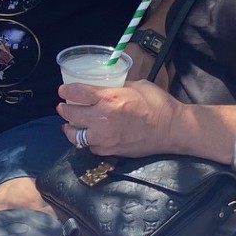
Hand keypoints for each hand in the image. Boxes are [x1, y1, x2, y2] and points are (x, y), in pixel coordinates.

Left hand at [55, 79, 179, 155]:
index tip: (63, 90)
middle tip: (63, 106)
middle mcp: (102, 119)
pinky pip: (90, 147)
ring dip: (70, 129)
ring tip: (69, 125)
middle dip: (64, 109)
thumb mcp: (137, 85)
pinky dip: (88, 141)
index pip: (76, 93)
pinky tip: (89, 136)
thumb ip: (117, 86)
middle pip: (71, 114)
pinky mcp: (110, 151)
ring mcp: (105, 137)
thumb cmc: (158, 104)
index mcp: (108, 99)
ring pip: (76, 135)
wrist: (172, 130)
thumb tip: (107, 85)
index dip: (66, 90)